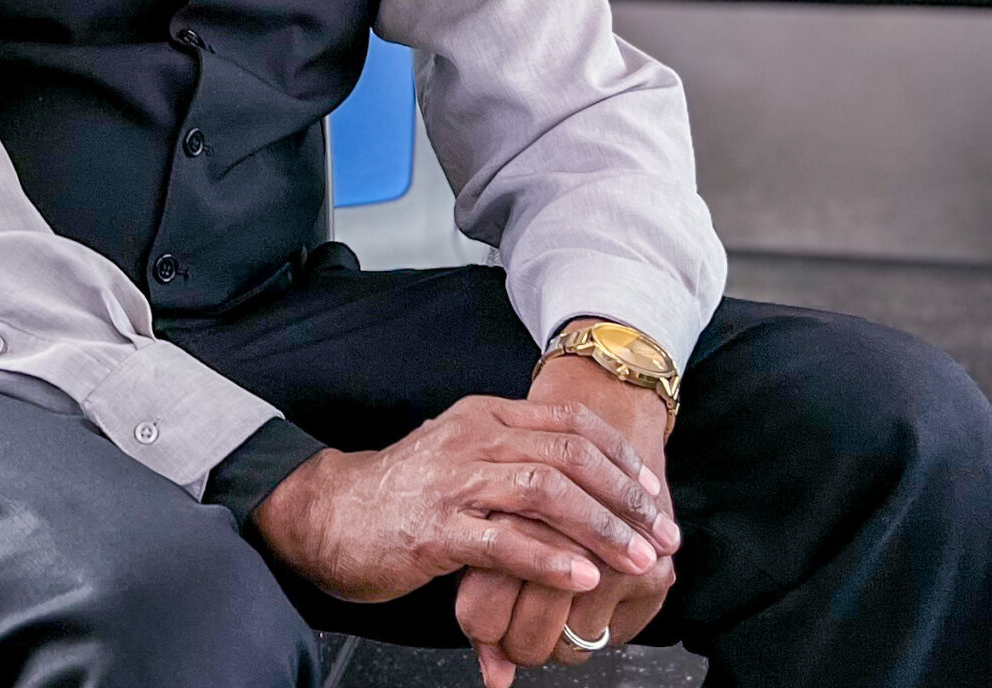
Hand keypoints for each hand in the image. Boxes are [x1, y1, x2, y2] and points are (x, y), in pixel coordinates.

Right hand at [247, 395, 674, 607]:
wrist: (329, 513)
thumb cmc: (404, 493)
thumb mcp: (463, 456)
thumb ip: (515, 460)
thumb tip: (582, 484)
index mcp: (486, 415)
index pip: (571, 421)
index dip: (621, 456)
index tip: (653, 491)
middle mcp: (475, 437)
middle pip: (571, 455)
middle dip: (627, 497)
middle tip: (663, 534)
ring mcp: (455, 480)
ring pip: (547, 491)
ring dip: (603, 527)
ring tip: (639, 559)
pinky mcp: (436, 528)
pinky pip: (505, 540)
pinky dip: (550, 558)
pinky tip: (583, 577)